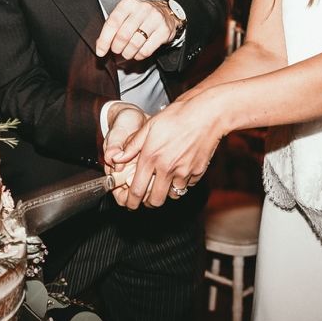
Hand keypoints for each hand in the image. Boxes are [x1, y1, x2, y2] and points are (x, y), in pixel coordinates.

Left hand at [96, 0, 177, 60]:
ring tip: (126, 53)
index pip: (112, 23)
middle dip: (116, 47)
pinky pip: (146, 50)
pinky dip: (138, 56)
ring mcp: (155, 19)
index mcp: (128, 3)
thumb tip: (100, 45)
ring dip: (127, 53)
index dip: (104, 40)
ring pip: (135, 44)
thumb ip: (112, 27)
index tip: (100, 51)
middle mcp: (142, 9)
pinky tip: (137, 53)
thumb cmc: (140, 15)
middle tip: (116, 50)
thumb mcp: (125, 14)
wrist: (165, 11)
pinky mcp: (164, 31)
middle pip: (123, 35)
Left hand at [108, 95, 222, 209]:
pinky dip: (181, 184)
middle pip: (155, 200)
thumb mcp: (148, 127)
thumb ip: (132, 145)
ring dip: (166, 193)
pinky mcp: (198, 173)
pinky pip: (187, 186)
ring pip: (172, 195)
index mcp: (151, 157)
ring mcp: (184, 172)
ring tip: (162, 184)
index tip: (129, 205)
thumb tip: (116, 159)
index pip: (137, 189)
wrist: (205, 115)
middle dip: (148, 203)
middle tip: (146, 199)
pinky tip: (178, 172)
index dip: (131, 201)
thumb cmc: (175, 117)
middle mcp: (167, 168)